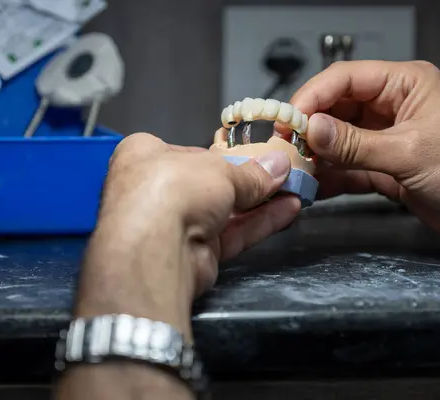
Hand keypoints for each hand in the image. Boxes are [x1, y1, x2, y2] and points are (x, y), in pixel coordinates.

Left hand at [79, 133, 299, 325]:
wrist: (155, 247)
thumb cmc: (173, 187)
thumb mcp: (219, 169)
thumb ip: (252, 173)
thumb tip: (279, 166)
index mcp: (144, 155)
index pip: (186, 151)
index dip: (219, 153)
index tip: (250, 153)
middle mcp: (154, 190)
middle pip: (208, 183)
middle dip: (247, 180)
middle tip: (282, 173)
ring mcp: (172, 224)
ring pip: (222, 212)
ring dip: (259, 202)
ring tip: (295, 191)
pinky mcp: (191, 254)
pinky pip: (230, 235)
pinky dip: (257, 223)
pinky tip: (287, 211)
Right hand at [276, 60, 439, 247]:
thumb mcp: (410, 152)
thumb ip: (356, 143)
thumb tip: (312, 130)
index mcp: (403, 86)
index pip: (345, 79)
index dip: (312, 96)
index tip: (289, 119)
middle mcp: (390, 109)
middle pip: (335, 109)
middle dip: (309, 128)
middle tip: (284, 146)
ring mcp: (384, 140)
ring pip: (337, 141)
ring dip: (316, 155)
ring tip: (293, 169)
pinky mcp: (383, 169)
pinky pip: (347, 169)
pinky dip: (330, 178)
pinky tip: (313, 188)